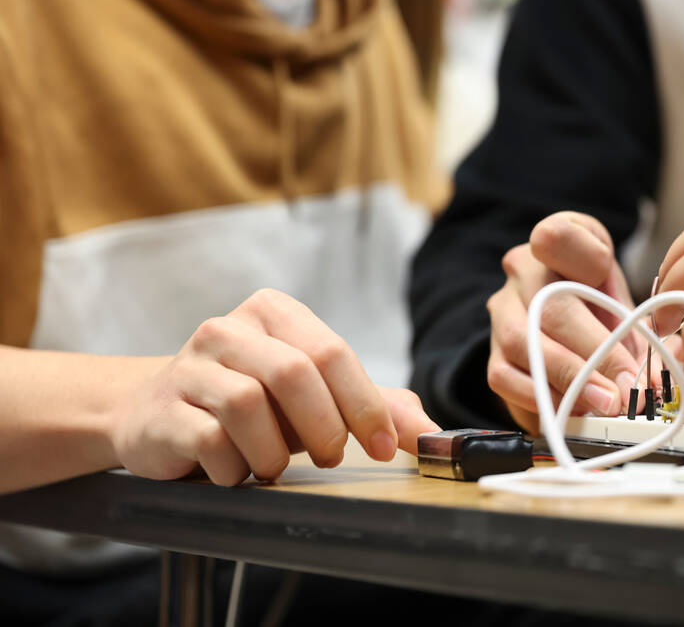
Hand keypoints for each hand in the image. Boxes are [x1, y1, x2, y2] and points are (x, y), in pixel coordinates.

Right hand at [109, 289, 439, 485]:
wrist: (152, 413)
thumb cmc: (250, 404)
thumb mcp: (314, 398)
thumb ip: (374, 405)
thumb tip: (430, 432)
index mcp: (273, 312)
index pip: (332, 352)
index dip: (365, 404)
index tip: (385, 446)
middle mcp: (229, 328)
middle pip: (296, 373)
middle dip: (325, 426)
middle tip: (331, 457)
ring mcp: (190, 365)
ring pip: (249, 406)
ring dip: (274, 451)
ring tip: (273, 466)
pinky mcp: (163, 408)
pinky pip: (210, 440)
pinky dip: (234, 467)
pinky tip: (235, 471)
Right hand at [486, 212, 648, 433]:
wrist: (563, 326)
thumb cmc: (600, 308)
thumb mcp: (626, 305)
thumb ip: (643, 336)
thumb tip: (655, 383)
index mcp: (563, 242)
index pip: (559, 236)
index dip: (583, 257)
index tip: (611, 283)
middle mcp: (524, 270)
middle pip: (552, 306)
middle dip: (596, 353)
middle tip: (628, 386)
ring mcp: (502, 311)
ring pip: (524, 344)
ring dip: (571, 380)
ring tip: (607, 403)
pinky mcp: (491, 354)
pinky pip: (507, 379)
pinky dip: (545, 399)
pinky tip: (574, 409)